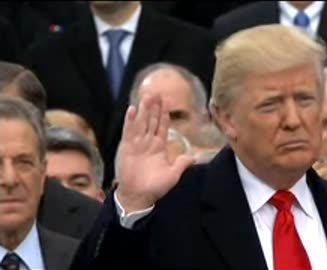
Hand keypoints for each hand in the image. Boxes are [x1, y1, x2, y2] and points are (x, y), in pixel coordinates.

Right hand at [116, 93, 194, 212]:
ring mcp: (137, 143)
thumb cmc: (155, 187)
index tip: (166, 102)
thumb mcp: (173, 175)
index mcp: (159, 147)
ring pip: (142, 122)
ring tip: (146, 96)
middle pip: (152, 120)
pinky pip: (129, 131)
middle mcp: (148, 142)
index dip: (164, 114)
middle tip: (156, 92)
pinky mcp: (127, 147)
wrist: (138, 196)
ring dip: (144, 109)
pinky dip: (131, 120)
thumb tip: (193, 156)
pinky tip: (133, 109)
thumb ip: (182, 164)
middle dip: (154, 107)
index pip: (163, 126)